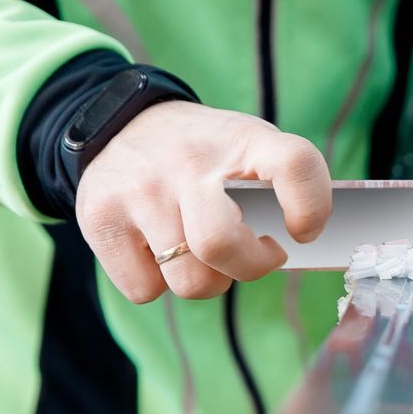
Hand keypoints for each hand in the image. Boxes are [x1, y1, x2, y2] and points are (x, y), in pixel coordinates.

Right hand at [77, 101, 331, 303]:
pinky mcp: (101, 219)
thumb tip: (307, 248)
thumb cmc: (206, 155)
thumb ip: (282, 190)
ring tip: (201, 251)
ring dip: (206, 280)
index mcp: (244, 141)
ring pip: (190, 281)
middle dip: (250, 267)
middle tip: (255, 255)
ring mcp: (140, 190)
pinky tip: (158, 249)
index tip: (302, 231)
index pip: (294, 164)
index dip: (311, 208)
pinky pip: (145, 290)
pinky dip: (158, 282)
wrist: (121, 124)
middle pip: (222, 245)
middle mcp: (188, 162)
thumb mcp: (250, 148)